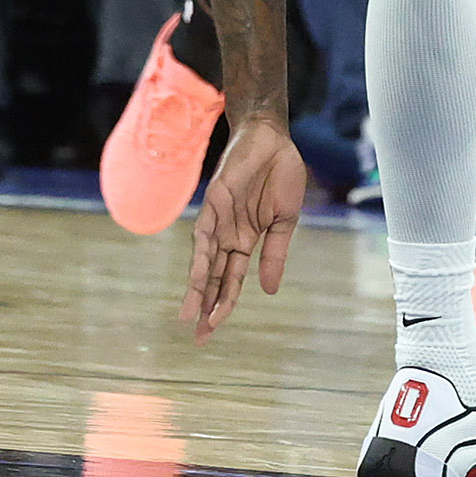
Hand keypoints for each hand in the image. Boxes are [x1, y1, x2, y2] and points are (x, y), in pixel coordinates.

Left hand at [181, 118, 304, 342]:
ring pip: (205, 260)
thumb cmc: (281, 176)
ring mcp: (219, 219)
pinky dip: (201, 254)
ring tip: (190, 314)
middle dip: (205, 306)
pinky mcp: (214, 201)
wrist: (273, 139)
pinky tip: (197, 276)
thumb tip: (268, 291)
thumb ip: (275, 254)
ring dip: (198, 287)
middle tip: (196, 337)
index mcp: (246, 241)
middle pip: (213, 277)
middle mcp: (228, 235)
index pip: (231, 280)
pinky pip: (204, 231)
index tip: (213, 330)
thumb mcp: (285, 222)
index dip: (222, 305)